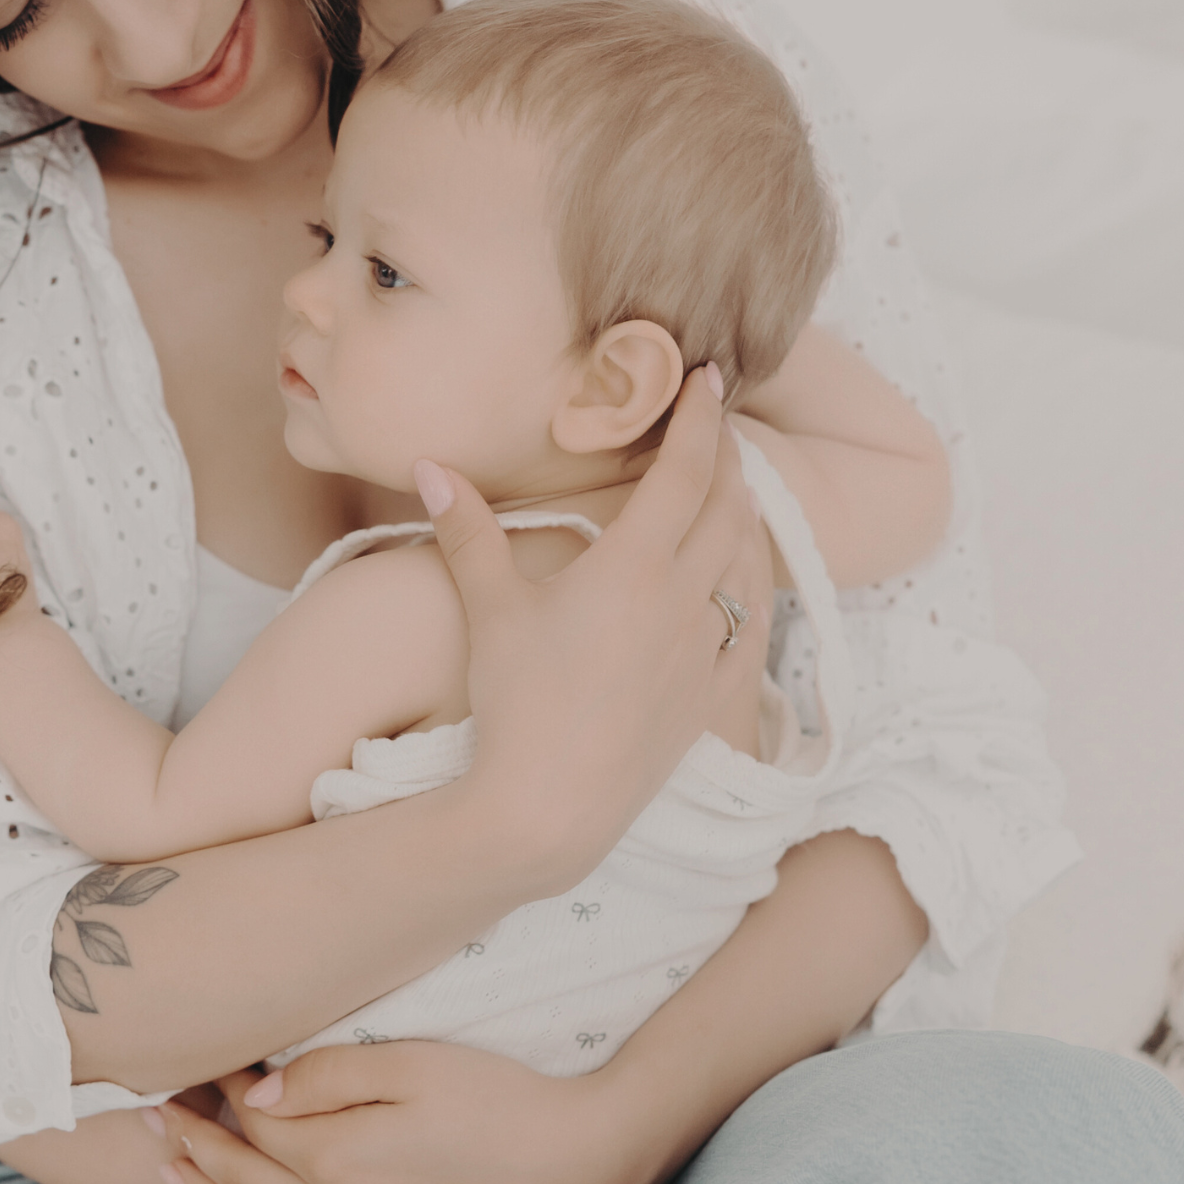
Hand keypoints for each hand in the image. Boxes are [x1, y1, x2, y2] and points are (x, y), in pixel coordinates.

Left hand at [154, 1044, 652, 1183]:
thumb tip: (256, 1094)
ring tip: (169, 1166)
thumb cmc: (496, 1100)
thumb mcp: (414, 1063)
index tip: (196, 1058)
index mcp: (339, 1161)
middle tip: (150, 1108)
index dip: (218, 1091)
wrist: (572, 1167)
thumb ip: (330, 1074)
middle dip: (191, 1143)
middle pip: (241, 1181)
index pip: (252, 1126)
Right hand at [419, 367, 774, 888]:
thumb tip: (430, 465)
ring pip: (747, 562)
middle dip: (727, 455)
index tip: (708, 377)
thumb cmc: (516, 704)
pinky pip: (753, 625)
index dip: (699, 418)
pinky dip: (752, 583)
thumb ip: (468, 530)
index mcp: (635, 567)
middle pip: (727, 507)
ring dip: (745, 513)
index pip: (683, 471)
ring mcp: (706, 651)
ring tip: (734, 485)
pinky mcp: (711, 696)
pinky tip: (744, 577)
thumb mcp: (490, 608)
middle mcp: (684, 601)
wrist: (552, 806)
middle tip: (719, 420)